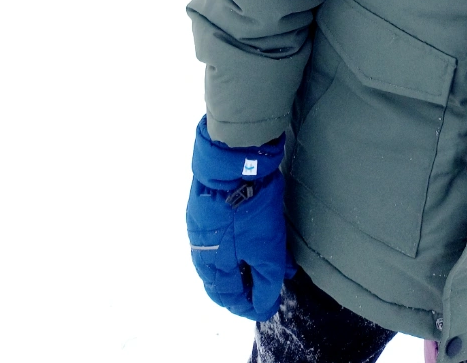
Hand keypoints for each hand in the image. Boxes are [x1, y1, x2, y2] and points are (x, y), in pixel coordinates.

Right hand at [186, 116, 291, 320]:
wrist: (231, 161)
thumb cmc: (250, 209)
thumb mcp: (267, 249)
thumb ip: (266, 281)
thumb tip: (264, 304)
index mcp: (213, 266)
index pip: (229, 298)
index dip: (248, 306)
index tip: (267, 305)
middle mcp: (201, 251)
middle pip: (219, 282)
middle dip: (240, 290)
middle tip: (260, 290)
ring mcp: (200, 228)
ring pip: (217, 260)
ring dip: (236, 268)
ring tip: (256, 266)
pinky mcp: (203, 209)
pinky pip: (217, 239)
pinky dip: (232, 247)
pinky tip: (246, 240)